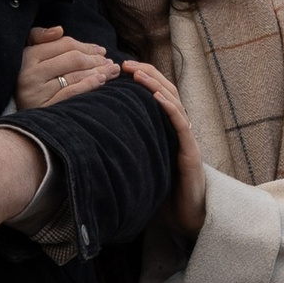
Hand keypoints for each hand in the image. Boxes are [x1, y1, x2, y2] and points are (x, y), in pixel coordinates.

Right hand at [17, 24, 119, 111]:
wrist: (14, 113)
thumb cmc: (26, 76)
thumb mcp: (28, 52)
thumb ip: (40, 37)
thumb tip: (59, 30)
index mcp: (28, 56)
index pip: (65, 45)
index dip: (87, 46)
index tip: (101, 50)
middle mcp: (31, 73)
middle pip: (73, 60)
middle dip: (96, 60)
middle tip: (110, 62)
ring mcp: (37, 92)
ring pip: (75, 77)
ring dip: (98, 72)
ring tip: (112, 70)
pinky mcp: (44, 108)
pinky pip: (71, 94)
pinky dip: (88, 85)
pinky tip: (101, 81)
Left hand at [123, 58, 208, 239]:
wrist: (187, 218)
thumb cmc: (163, 195)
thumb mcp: (141, 166)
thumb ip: (127, 151)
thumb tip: (93, 144)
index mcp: (167, 131)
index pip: (157, 95)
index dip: (142, 79)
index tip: (121, 69)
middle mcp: (179, 130)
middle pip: (166, 92)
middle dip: (147, 74)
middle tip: (125, 64)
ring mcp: (186, 140)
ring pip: (174, 102)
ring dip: (156, 85)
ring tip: (138, 73)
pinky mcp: (190, 153)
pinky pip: (181, 125)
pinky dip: (170, 108)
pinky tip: (157, 97)